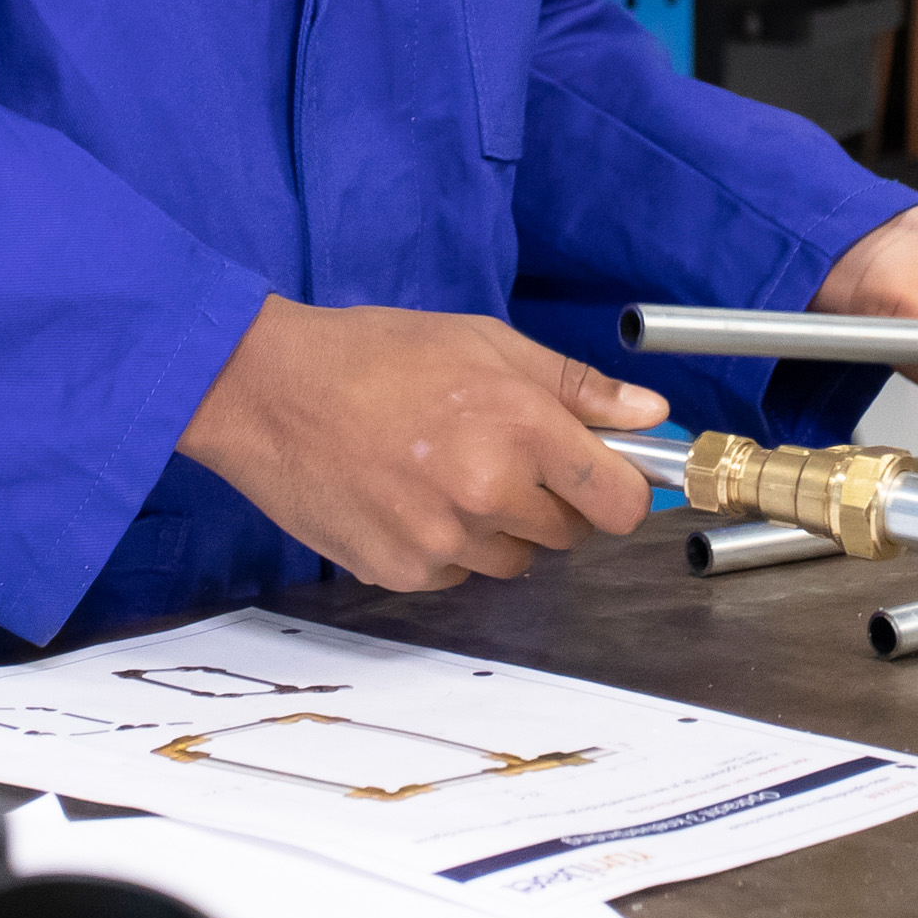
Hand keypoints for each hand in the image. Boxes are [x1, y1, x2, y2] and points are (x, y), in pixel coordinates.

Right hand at [174, 296, 669, 589]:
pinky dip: (443, 547)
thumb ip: (576, 386)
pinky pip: (454, 576)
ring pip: (511, 560)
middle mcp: (487, 490)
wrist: (267, 389)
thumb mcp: (484, 341)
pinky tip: (406, 497)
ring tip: (442, 472)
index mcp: (521, 426)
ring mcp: (442, 539)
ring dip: (495, 528)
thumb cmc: (372, 354)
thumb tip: (650, 415)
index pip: (618, 502)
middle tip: (496, 454)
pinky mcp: (400, 571)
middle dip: (547, 500)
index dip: (619, 492)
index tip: (604, 482)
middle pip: (567, 534)